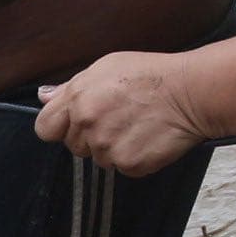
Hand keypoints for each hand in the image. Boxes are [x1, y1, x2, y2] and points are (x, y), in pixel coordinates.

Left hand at [35, 51, 212, 173]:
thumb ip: (70, 87)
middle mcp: (88, 126)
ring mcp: (108, 148)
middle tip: (117, 119)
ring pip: (99, 159)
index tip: (75, 124)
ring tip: (136, 126)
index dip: (59, 127)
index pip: (45, 129)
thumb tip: (44, 97)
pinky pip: (123, 168)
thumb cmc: (151, 75)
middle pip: (74, 146)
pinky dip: (134, 158)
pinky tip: (147, 138)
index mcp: (77, 100)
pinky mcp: (130, 164)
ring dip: (113, 148)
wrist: (191, 92)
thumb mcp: (105, 67)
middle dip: (90, 136)